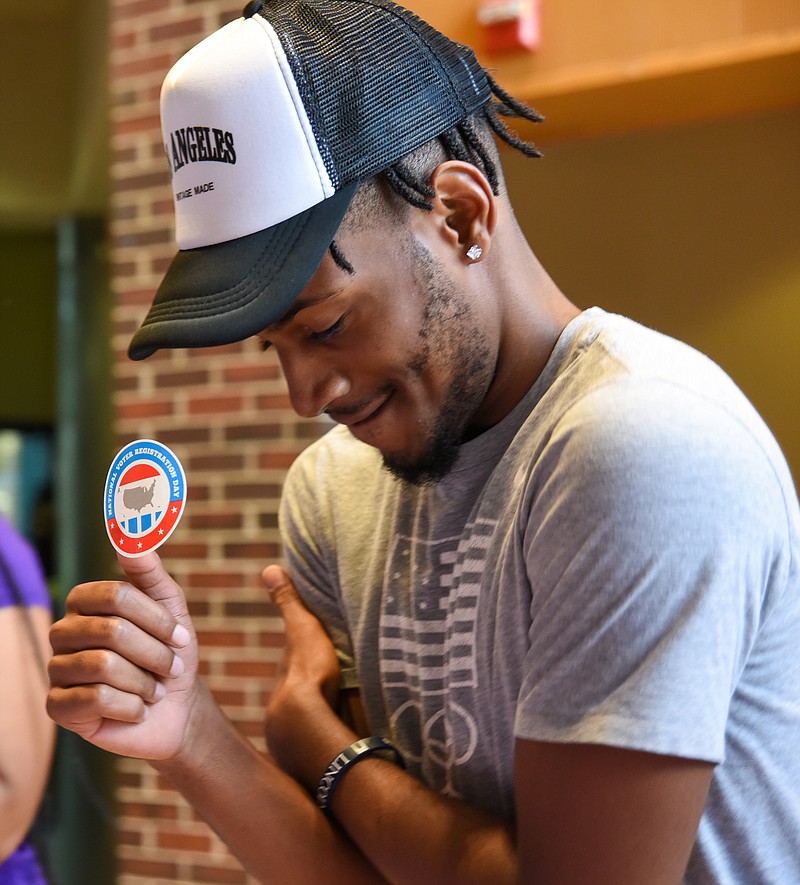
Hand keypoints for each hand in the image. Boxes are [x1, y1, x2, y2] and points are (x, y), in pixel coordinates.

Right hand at [47, 552, 198, 760]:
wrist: (175, 709)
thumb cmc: (171, 653)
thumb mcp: (171, 608)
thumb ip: (151, 573)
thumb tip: (130, 542)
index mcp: (85, 602)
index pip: (117, 595)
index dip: (156, 618)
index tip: (181, 637)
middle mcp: (63, 631)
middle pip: (112, 630)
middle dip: (154, 653)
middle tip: (172, 668)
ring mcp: (56, 668)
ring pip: (103, 666)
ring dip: (144, 682)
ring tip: (155, 691)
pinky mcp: (57, 707)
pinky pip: (94, 700)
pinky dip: (130, 707)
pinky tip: (137, 710)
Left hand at [262, 565, 344, 784]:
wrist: (309, 730)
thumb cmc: (309, 676)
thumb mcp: (303, 631)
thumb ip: (289, 603)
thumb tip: (269, 569)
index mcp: (285, 681)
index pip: (294, 669)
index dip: (304, 664)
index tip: (315, 662)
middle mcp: (283, 712)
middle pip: (299, 701)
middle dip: (311, 699)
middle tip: (329, 694)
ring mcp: (293, 741)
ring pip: (307, 730)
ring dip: (319, 729)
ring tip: (338, 727)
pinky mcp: (309, 765)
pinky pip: (319, 752)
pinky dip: (328, 749)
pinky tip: (341, 751)